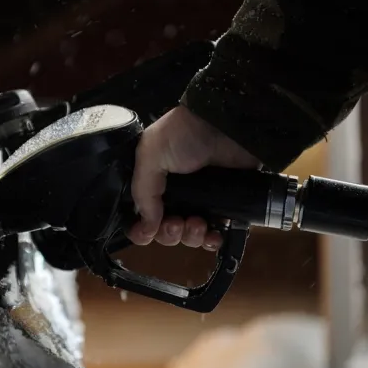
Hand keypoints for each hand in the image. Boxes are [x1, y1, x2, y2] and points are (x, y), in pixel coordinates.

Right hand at [127, 105, 260, 249]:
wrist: (227, 126)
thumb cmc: (184, 135)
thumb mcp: (151, 154)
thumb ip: (142, 192)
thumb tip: (146, 227)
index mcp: (153, 182)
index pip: (140, 215)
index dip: (141, 229)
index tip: (147, 232)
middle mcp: (174, 195)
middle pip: (164, 231)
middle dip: (169, 233)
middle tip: (176, 223)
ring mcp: (200, 201)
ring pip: (189, 236)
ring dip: (190, 237)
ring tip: (198, 223)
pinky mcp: (225, 207)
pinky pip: (215, 235)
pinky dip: (212, 241)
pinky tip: (213, 236)